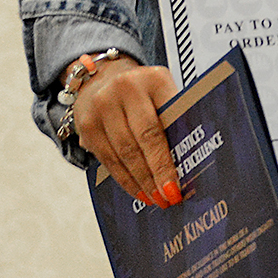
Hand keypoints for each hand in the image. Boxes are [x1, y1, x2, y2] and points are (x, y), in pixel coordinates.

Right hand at [70, 56, 181, 207]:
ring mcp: (102, 106)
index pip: (167, 121)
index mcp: (154, 79)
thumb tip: (190, 160)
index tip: (180, 183)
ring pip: (124, 153)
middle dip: (158, 173)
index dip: (171, 156)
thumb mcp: (162, 93)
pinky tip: (138, 191)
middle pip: (144, 139)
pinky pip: (108, 158)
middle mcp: (125, 88)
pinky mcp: (87, 124)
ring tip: (156, 199)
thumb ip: (175, 118)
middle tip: (169, 198)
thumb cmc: (143, 92)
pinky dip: (125, 179)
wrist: (102, 78)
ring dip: (142, 181)